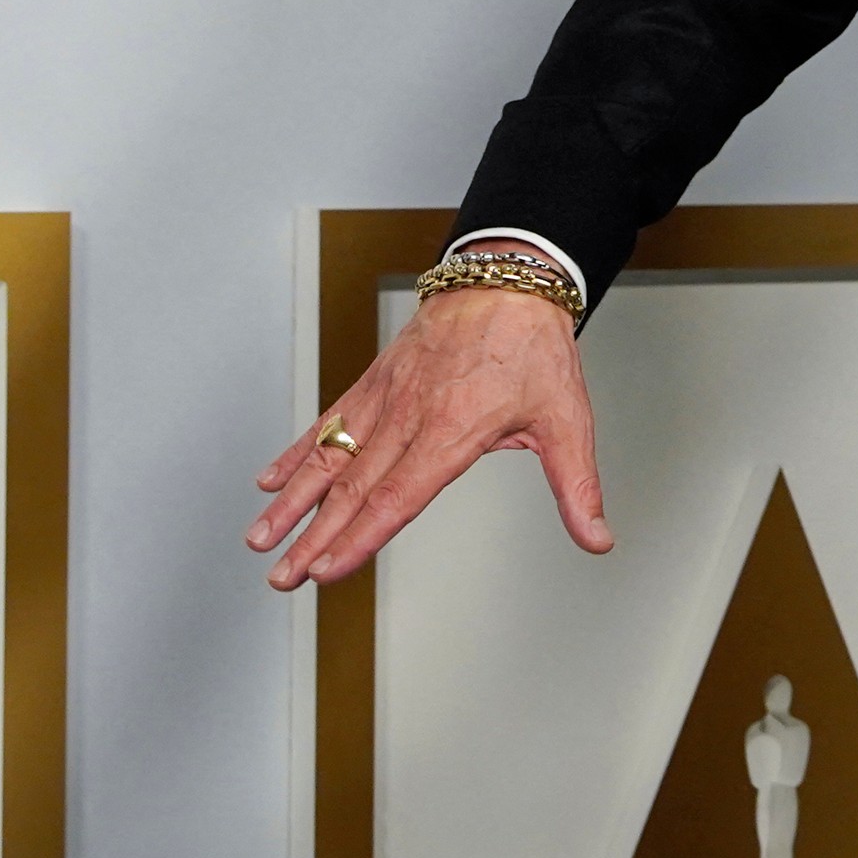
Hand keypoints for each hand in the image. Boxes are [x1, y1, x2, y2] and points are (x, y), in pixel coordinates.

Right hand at [247, 282, 609, 590]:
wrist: (509, 278)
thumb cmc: (536, 348)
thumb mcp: (568, 419)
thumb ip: (578, 486)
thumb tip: (597, 538)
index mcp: (452, 431)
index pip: (397, 498)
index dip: (358, 538)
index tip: (326, 571)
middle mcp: (409, 416)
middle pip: (352, 488)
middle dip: (312, 538)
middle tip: (281, 579)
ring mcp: (386, 396)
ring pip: (330, 456)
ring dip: (293, 502)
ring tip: (260, 538)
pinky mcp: (375, 380)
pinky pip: (330, 421)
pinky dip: (299, 451)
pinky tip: (272, 480)